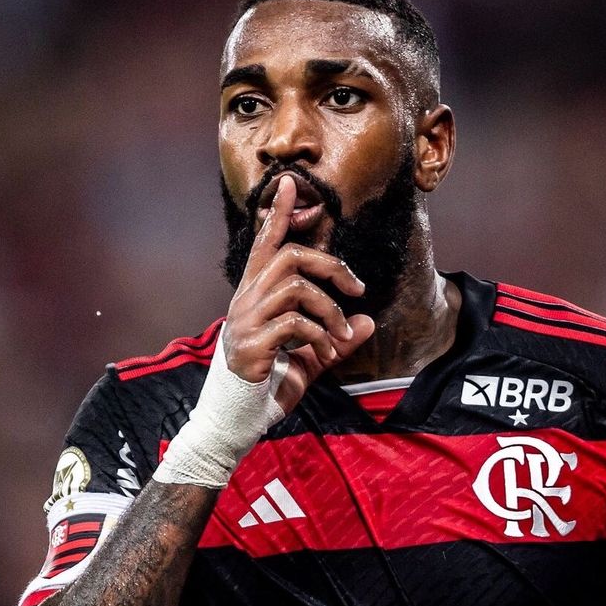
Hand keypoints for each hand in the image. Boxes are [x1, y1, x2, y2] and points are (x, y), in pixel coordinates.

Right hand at [223, 174, 374, 411]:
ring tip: (343, 338)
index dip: (279, 214)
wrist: (235, 421)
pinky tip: (327, 355)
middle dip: (331, 266)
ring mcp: (246, 322)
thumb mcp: (312, 358)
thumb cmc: (269, 386)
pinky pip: (295, 324)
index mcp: (255, 297)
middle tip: (358, 289)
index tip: (292, 183)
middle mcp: (246, 302)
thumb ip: (337, 338)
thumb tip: (370, 322)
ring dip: (330, 311)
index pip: (265, 244)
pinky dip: (320, 337)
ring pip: (296, 288)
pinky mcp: (251, 345)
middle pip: (290, 257)